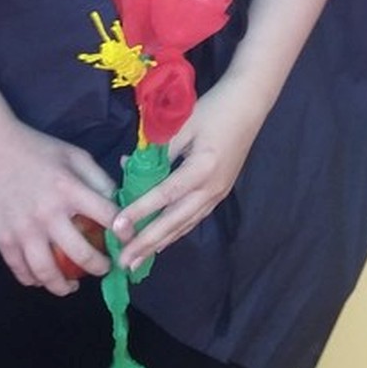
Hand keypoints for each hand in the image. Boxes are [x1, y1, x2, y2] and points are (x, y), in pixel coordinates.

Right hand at [0, 117, 116, 294]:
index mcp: (68, 188)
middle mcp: (47, 212)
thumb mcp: (75, 155)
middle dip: (99, 267)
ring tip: (73, 285)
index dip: (124, 232)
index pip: (107, 217)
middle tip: (105, 268)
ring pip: (47, 272)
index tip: (128, 240)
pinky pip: (20, 270)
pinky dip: (34, 280)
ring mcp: (23, 228)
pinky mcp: (3, 237)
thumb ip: (99, 180)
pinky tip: (43, 278)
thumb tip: (118, 208)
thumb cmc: (38, 150)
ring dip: (64, 286)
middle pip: (80, 254)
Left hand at [111, 78, 264, 271]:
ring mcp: (218, 193)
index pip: (164, 195)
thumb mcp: (182, 125)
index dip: (140, 211)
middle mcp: (211, 188)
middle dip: (148, 243)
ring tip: (139, 260)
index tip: (117, 227)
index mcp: (201, 168)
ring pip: (185, 225)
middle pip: (175, 221)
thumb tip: (129, 165)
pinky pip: (194, 218)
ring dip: (161, 243)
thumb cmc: (214, 109)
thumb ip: (157, 149)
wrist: (249, 104)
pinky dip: (176, 232)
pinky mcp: (220, 192)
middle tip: (125, 262)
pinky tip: (162, 242)